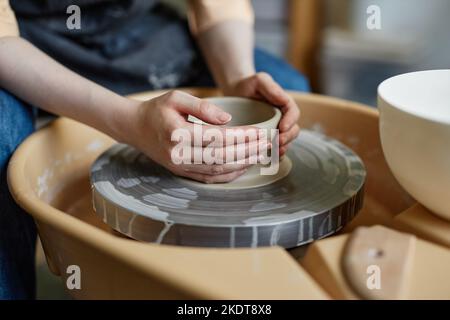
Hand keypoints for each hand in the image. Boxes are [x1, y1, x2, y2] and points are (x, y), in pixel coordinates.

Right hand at [121, 90, 267, 182]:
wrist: (135, 128)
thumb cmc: (157, 110)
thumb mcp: (177, 98)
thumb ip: (203, 108)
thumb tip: (228, 120)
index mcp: (178, 134)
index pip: (218, 138)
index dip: (242, 137)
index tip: (260, 132)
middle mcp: (179, 155)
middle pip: (221, 157)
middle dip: (247, 151)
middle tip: (267, 144)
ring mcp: (180, 167)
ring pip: (218, 170)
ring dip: (242, 164)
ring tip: (260, 155)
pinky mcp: (182, 172)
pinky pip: (209, 178)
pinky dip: (229, 175)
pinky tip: (244, 167)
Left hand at [224, 72, 299, 155]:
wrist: (235, 94)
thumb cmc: (248, 85)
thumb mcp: (260, 80)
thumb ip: (271, 87)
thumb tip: (284, 100)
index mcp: (284, 104)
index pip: (294, 113)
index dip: (290, 121)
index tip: (282, 128)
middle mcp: (283, 118)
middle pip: (293, 130)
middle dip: (287, 137)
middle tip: (278, 142)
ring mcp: (276, 129)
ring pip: (286, 141)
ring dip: (283, 147)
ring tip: (276, 151)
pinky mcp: (267, 138)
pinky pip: (275, 148)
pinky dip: (275, 154)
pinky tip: (270, 157)